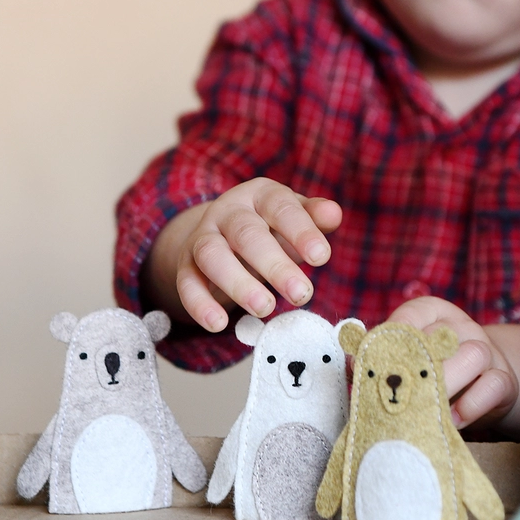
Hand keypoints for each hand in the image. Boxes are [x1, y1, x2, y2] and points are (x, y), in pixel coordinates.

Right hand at [148, 178, 341, 331]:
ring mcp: (203, 237)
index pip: (280, 207)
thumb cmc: (270, 227)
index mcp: (260, 195)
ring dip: (238, 283)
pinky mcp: (185, 264)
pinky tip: (219, 325)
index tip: (321, 257)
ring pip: (212, 255)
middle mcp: (228, 211)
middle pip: (247, 233)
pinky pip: (187, 282)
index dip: (301, 231)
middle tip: (301, 294)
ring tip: (265, 308)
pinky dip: (200, 304)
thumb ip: (314, 217)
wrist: (221, 233)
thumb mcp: (294, 218)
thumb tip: (334, 213)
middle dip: (274, 264)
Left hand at [384, 297, 518, 430]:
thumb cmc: (433, 369)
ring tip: (428, 408)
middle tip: (400, 392)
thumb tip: (349, 362)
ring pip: (473, 354)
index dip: (393, 339)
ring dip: (449, 384)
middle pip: (442, 337)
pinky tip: (452, 420)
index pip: (411, 316)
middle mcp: (460, 326)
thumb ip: (379, 357)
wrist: (482, 383)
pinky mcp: (504, 379)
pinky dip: (473, 404)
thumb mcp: (408, 358)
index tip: (378, 363)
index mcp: (432, 313)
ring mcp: (487, 350)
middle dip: (419, 367)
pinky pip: (494, 385)